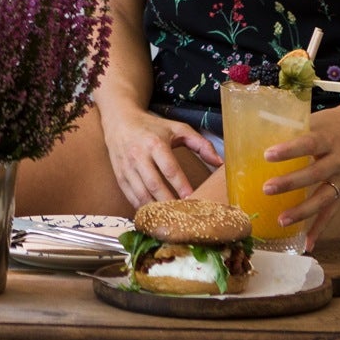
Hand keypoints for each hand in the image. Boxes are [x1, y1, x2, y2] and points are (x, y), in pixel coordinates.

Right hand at [99, 103, 222, 206]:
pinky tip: (154, 214)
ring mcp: (127, 167)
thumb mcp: (177, 129)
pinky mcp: (119, 175)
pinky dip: (143, 207)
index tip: (193, 199)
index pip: (170, 169)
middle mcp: (138, 156)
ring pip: (141, 194)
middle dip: (169, 202)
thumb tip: (219, 162)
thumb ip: (201, 144)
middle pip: (155, 185)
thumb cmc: (152, 127)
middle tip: (183, 215)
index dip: (182, 186)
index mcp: (155, 144)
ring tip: (170, 218)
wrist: (119, 120)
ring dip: (156, 209)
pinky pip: (131, 196)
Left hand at [263, 101, 339, 239]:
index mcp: (328, 138)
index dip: (289, 150)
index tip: (267, 155)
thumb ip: (290, 128)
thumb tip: (253, 133)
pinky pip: (332, 213)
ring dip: (303, 212)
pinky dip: (320, 229)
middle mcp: (339, 160)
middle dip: (291, 183)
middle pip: (315, 174)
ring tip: (281, 220)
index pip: (308, 144)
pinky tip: (307, 244)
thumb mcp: (314, 119)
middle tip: (267, 189)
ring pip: (324, 198)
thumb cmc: (331, 123)